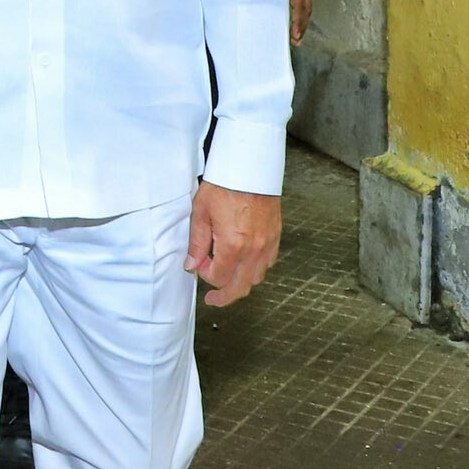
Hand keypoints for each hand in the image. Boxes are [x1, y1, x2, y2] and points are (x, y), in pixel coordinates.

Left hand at [186, 181, 281, 306]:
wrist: (250, 169)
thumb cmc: (224, 186)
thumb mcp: (200, 213)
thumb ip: (197, 243)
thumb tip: (192, 265)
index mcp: (233, 245)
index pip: (219, 278)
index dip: (206, 275)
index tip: (198, 265)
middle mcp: (254, 250)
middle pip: (241, 287)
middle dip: (225, 296)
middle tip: (213, 300)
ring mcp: (268, 245)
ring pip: (256, 277)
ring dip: (240, 281)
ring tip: (227, 277)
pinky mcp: (276, 237)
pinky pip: (268, 263)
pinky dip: (255, 268)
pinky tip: (244, 261)